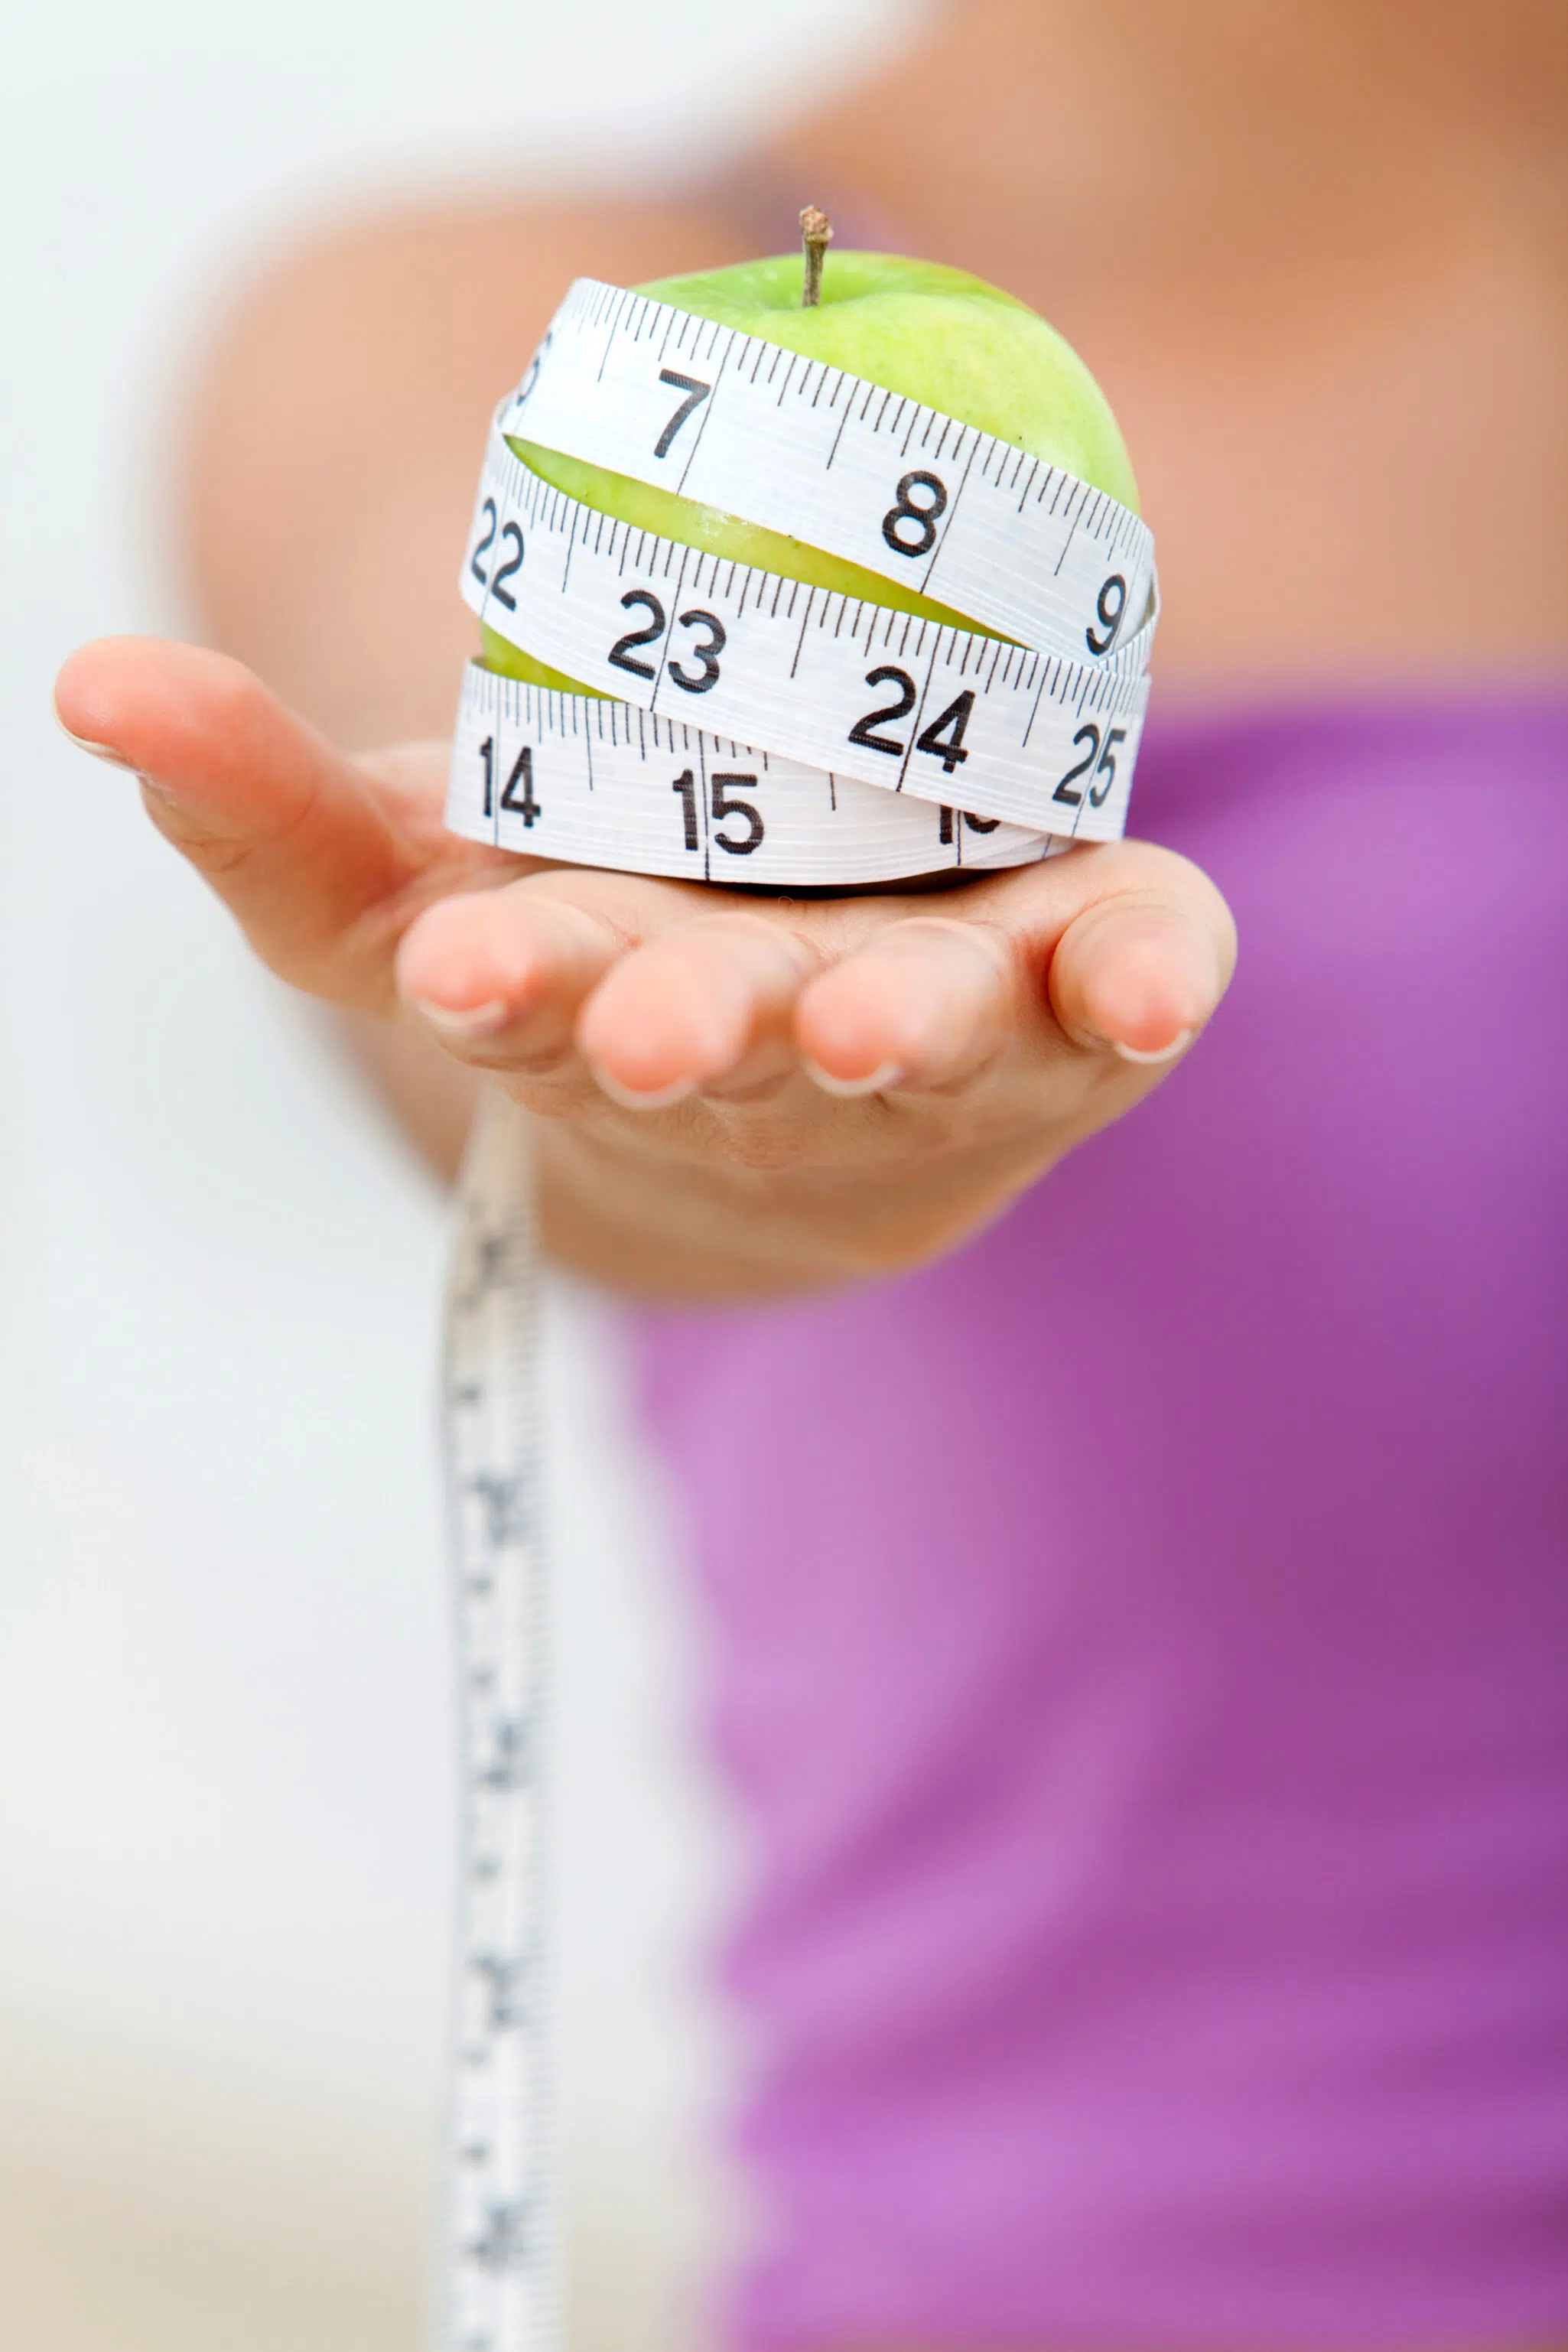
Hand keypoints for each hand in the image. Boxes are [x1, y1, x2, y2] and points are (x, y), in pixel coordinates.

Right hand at [54, 637, 1235, 1296]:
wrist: (824, 1089)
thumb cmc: (601, 949)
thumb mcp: (419, 872)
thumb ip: (266, 803)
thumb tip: (93, 680)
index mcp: (600, 1004)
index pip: (536, 996)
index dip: (505, 979)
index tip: (466, 964)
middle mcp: (766, 1040)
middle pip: (726, 1038)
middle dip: (685, 1029)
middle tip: (649, 1024)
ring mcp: (936, 1025)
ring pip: (927, 1034)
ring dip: (906, 1028)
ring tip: (870, 1018)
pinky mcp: (1083, 991)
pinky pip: (1130, 983)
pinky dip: (1147, 986)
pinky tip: (1151, 983)